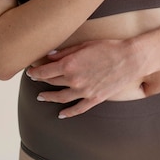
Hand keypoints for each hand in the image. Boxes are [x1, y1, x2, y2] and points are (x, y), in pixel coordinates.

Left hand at [26, 39, 140, 117]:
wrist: (130, 59)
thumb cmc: (108, 47)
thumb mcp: (84, 45)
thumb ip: (65, 52)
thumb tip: (49, 56)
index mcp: (69, 65)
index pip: (45, 71)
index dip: (35, 71)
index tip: (30, 70)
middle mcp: (74, 80)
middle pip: (52, 82)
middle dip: (41, 80)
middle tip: (35, 79)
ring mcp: (84, 92)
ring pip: (61, 97)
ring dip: (49, 97)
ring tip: (41, 96)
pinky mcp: (94, 99)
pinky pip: (77, 108)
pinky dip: (68, 112)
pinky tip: (61, 114)